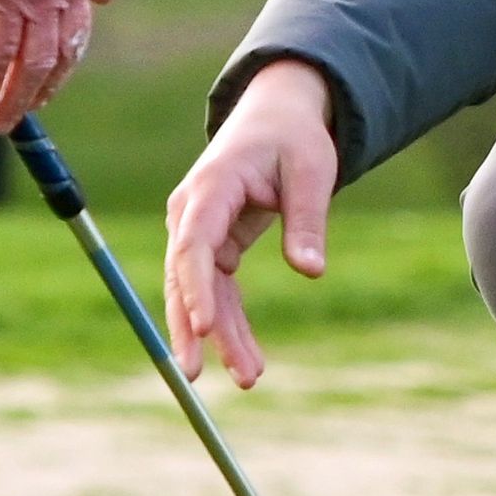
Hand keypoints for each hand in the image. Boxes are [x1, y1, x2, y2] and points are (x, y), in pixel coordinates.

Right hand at [162, 59, 338, 388]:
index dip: (195, 287)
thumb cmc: (294, 138)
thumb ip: (307, 219)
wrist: (278, 117)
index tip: (204, 327)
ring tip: (248, 378)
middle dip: (192, 327)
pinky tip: (248, 362)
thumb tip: (311, 271)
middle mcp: (193, 211)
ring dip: (218, 337)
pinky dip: (230, 326)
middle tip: (196, 376)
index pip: (193, 242)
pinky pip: (217, 293)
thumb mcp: (311, 171)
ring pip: (199, 293)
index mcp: (212, 186)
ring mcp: (198, 231)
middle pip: (184, 277)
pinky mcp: (212, 246)